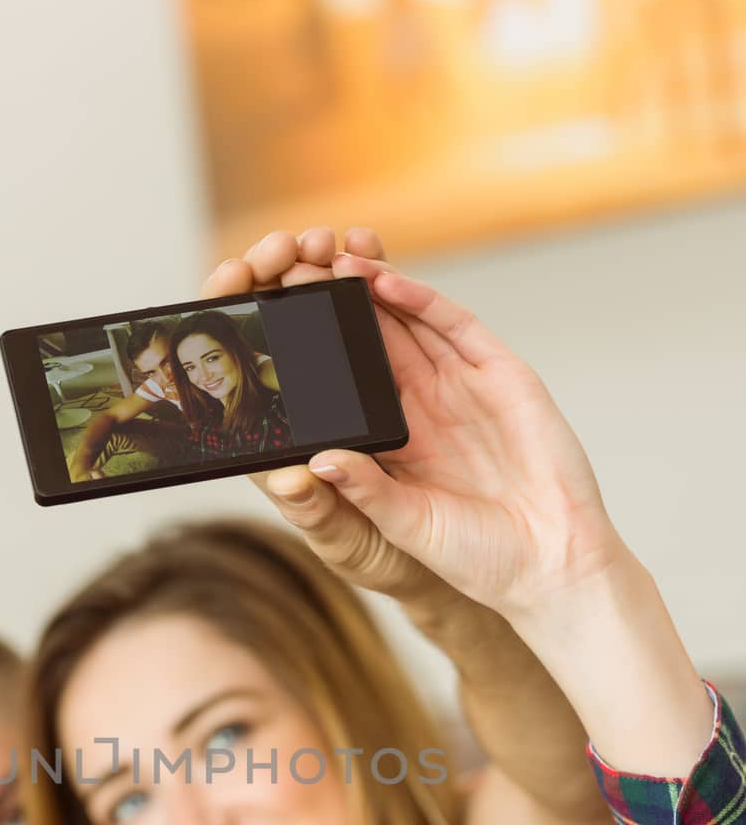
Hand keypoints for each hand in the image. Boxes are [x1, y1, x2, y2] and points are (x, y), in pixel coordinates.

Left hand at [288, 250, 621, 624]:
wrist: (554, 566)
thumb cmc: (479, 558)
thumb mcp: (408, 528)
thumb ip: (365, 492)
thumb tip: (316, 462)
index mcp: (393, 447)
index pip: (343, 389)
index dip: (311, 357)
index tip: (271, 328)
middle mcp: (424, 410)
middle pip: (370, 345)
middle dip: (334, 308)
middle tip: (292, 268)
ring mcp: (462, 388)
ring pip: (407, 324)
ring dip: (369, 289)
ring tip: (328, 259)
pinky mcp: (502, 375)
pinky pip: (455, 327)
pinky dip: (420, 300)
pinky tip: (383, 279)